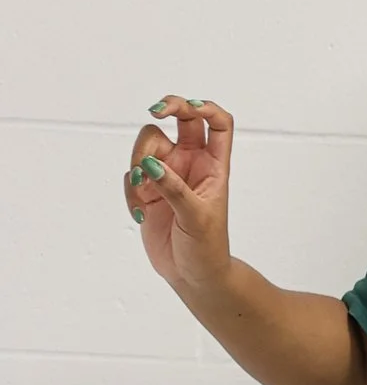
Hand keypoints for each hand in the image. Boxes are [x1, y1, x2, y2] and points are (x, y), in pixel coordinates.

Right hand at [123, 93, 234, 300]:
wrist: (192, 275)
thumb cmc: (207, 248)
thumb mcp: (196, 217)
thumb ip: (174, 188)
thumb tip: (150, 164)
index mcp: (214, 166)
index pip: (218, 124)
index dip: (206, 108)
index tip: (188, 109)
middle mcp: (191, 163)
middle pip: (179, 120)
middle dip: (166, 109)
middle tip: (154, 112)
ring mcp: (168, 174)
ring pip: (147, 146)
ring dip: (138, 162)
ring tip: (141, 193)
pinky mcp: (147, 189)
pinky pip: (131, 174)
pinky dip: (130, 190)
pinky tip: (139, 213)